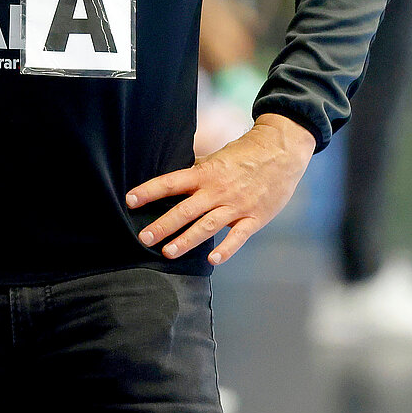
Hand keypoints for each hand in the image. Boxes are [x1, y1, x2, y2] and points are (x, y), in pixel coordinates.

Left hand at [124, 114, 315, 264]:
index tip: (130, 200)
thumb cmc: (244, 154)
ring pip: (207, 226)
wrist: (281, 152)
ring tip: (168, 252)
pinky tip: (212, 260)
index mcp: (205, 174)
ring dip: (187, 240)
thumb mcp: (215, 157)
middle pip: (185, 210)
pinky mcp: (255, 217)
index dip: (149, 191)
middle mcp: (217, 190)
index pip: (171, 183)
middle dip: (163, 225)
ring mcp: (237, 205)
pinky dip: (226, 249)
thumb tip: (172, 179)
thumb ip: (196, 170)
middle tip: (143, 238)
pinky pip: (239, 236)